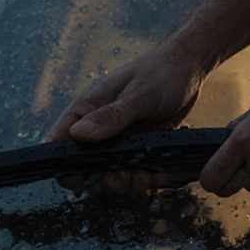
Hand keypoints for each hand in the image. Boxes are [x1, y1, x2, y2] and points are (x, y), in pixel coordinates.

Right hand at [43, 43, 206, 194]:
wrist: (189, 68)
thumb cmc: (161, 73)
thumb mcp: (138, 95)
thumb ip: (110, 116)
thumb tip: (77, 134)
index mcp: (87, 108)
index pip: (60, 141)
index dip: (63, 166)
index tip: (81, 180)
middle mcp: (98, 126)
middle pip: (83, 166)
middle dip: (99, 179)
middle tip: (119, 178)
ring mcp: (118, 139)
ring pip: (108, 172)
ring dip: (123, 182)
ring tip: (141, 177)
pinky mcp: (137, 147)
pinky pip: (133, 171)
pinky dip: (143, 178)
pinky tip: (157, 174)